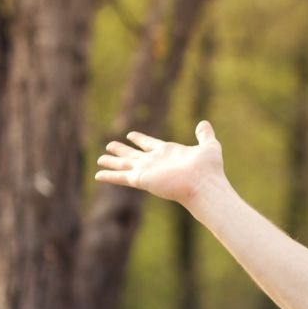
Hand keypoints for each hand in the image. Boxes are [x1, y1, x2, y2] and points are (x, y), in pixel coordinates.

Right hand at [94, 120, 225, 204]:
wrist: (204, 184)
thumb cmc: (209, 169)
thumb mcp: (209, 147)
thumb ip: (205, 135)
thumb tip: (204, 123)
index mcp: (168, 152)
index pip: (150, 144)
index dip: (140, 139)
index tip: (130, 135)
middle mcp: (156, 162)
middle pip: (134, 154)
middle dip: (122, 150)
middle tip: (110, 145)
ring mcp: (148, 171)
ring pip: (125, 164)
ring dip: (112, 162)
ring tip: (100, 159)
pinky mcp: (142, 179)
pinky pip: (121, 177)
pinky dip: (110, 176)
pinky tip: (98, 175)